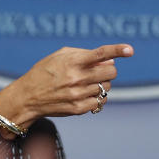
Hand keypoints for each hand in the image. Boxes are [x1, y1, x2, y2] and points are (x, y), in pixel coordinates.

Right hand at [0, 44, 132, 129]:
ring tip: (87, 83)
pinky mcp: (78, 108)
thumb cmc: (46, 72)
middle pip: (111, 73)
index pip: (100, 54)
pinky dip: (97, 97)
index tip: (130, 50)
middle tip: (100, 71)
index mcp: (72, 62)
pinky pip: (100, 102)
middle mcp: (77, 78)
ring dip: (102, 84)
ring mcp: (78, 95)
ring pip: (106, 88)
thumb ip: (85, 54)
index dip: (117, 50)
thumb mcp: (60, 56)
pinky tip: (87, 94)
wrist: (28, 97)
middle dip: (109, 70)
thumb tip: (110, 62)